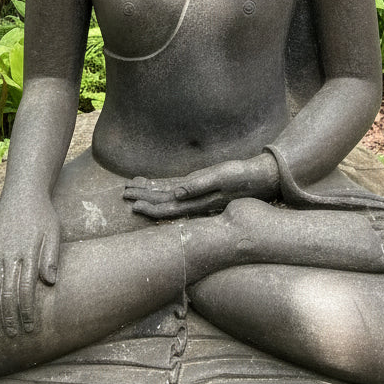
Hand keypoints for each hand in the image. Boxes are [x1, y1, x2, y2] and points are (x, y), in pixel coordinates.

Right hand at [0, 200, 60, 336]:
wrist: (22, 195)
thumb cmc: (43, 216)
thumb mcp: (53, 233)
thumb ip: (51, 257)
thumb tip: (51, 282)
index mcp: (27, 251)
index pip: (26, 288)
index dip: (27, 311)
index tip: (31, 328)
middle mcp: (8, 254)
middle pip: (6, 293)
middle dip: (9, 318)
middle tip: (13, 336)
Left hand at [123, 156, 277, 218]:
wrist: (260, 177)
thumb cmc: (241, 176)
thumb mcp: (220, 177)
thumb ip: (199, 185)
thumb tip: (176, 194)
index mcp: (197, 200)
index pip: (168, 207)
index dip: (150, 206)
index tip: (132, 205)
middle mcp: (194, 200)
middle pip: (163, 202)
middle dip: (144, 198)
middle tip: (124, 194)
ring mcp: (197, 195)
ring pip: (168, 196)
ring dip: (150, 193)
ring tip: (132, 188)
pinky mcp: (201, 187)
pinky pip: (177, 188)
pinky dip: (163, 186)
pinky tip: (154, 184)